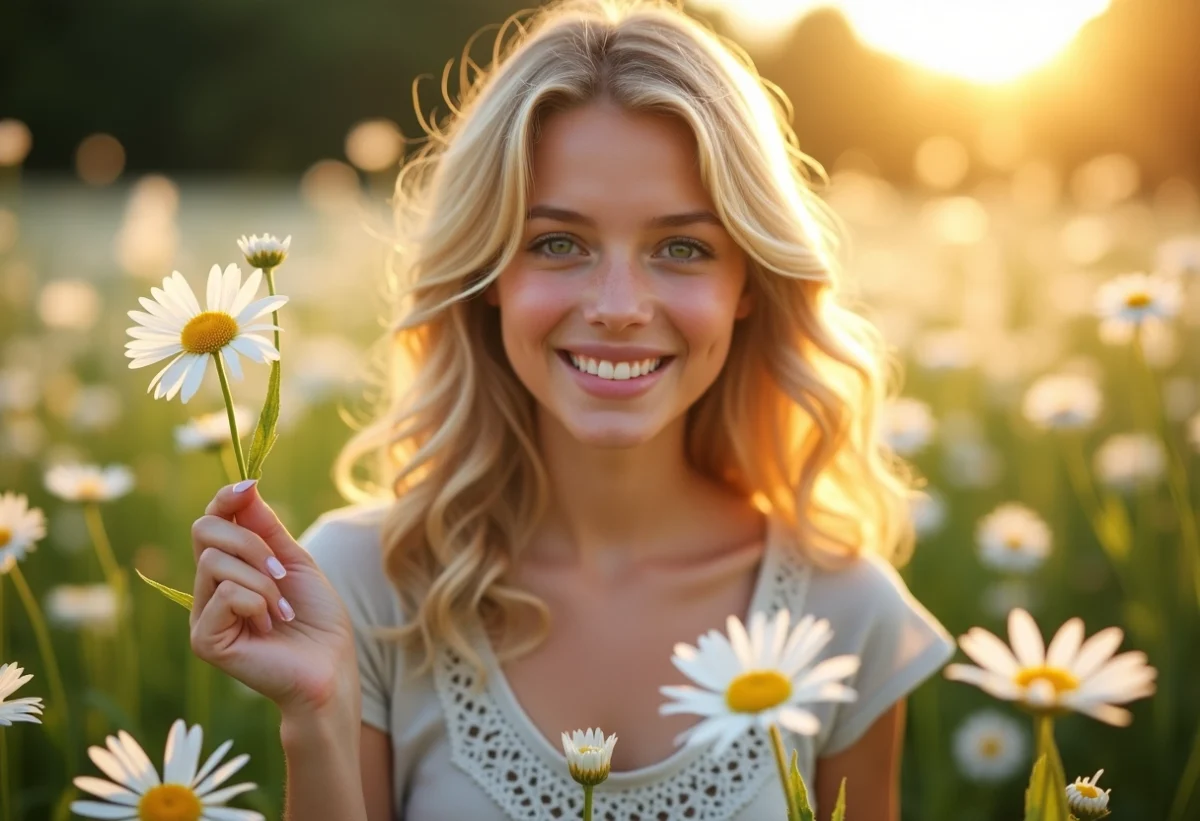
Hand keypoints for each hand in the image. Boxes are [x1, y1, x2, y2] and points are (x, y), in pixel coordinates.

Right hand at [189, 480, 356, 717]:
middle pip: (204, 532)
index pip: (211, 521)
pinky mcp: (204, 639)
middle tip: (282, 573)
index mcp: (229, 568)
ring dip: (262, 581)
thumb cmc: (316, 618)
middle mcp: (209, 589)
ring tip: (281, 609)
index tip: (249, 488)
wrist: (329, 666)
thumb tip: (245, 485)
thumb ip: (266, 528)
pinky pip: (224, 595)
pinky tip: (269, 626)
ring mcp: (202, 615)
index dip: (225, 498)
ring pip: (215, 562)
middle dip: (250, 543)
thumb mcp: (295, 562)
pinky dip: (257, 603)